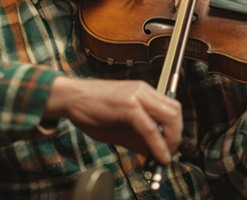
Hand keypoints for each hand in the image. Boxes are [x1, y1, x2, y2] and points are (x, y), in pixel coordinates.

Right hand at [44, 77, 181, 163]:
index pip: (170, 108)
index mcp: (142, 92)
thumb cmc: (89, 108)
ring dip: (171, 139)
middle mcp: (143, 90)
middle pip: (175, 111)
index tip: (171, 147)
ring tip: (164, 155)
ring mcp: (136, 95)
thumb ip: (137, 138)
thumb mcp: (118, 126)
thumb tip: (154, 153)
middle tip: (170, 152)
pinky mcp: (127, 104)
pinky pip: (149, 127)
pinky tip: (158, 155)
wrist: (69, 96)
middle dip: (177, 135)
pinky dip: (158, 144)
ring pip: (169, 116)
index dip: (175, 130)